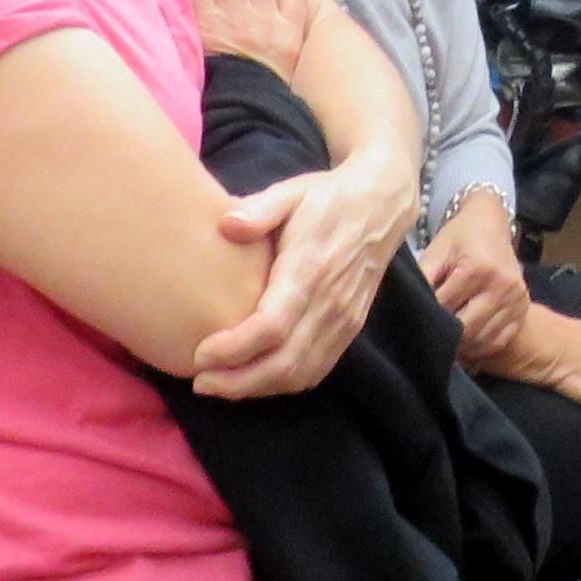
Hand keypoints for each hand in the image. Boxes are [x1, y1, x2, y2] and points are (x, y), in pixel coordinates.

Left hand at [188, 157, 413, 397]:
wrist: (381, 206)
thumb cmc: (327, 198)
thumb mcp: (290, 192)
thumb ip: (258, 209)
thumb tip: (225, 223)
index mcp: (310, 269)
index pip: (272, 326)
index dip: (234, 349)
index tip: (200, 354)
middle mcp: (330, 303)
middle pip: (284, 363)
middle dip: (238, 382)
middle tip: (201, 382)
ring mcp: (344, 320)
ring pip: (300, 374)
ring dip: (257, 389)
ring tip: (220, 386)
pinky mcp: (350, 329)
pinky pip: (317, 370)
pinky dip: (284, 384)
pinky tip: (256, 381)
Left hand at [420, 189, 532, 364]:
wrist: (492, 223)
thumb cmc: (460, 236)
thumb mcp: (437, 251)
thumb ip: (423, 278)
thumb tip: (408, 307)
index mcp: (479, 268)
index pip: (446, 306)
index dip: (428, 314)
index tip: (417, 317)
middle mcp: (503, 285)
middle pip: (466, 327)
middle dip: (445, 333)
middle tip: (431, 332)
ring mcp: (517, 300)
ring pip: (482, 339)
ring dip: (462, 344)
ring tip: (447, 338)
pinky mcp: (523, 310)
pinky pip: (499, 341)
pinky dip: (480, 346)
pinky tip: (466, 342)